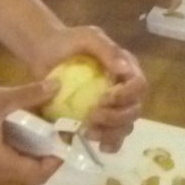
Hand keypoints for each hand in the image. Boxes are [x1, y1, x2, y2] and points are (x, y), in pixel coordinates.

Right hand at [0, 78, 64, 184]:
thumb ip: (29, 95)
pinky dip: (19, 143)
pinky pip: (6, 156)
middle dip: (47, 153)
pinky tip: (22, 120)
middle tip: (59, 128)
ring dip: (33, 148)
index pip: (38, 175)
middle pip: (30, 172)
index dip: (56, 160)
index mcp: (1, 165)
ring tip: (46, 122)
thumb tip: (58, 85)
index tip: (67, 138)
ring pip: (17, 163)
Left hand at [24, 25, 146, 153]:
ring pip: (126, 126)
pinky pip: (113, 136)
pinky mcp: (99, 119)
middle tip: (92, 116)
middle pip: (134, 110)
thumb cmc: (67, 42)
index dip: (127, 95)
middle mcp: (125, 88)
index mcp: (127, 68)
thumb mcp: (88, 37)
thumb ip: (107, 50)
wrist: (45, 52)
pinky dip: (110, 143)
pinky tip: (99, 146)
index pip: (139, 85)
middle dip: (116, 117)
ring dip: (111, 133)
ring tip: (88, 132)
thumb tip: (125, 69)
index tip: (104, 98)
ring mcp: (113, 106)